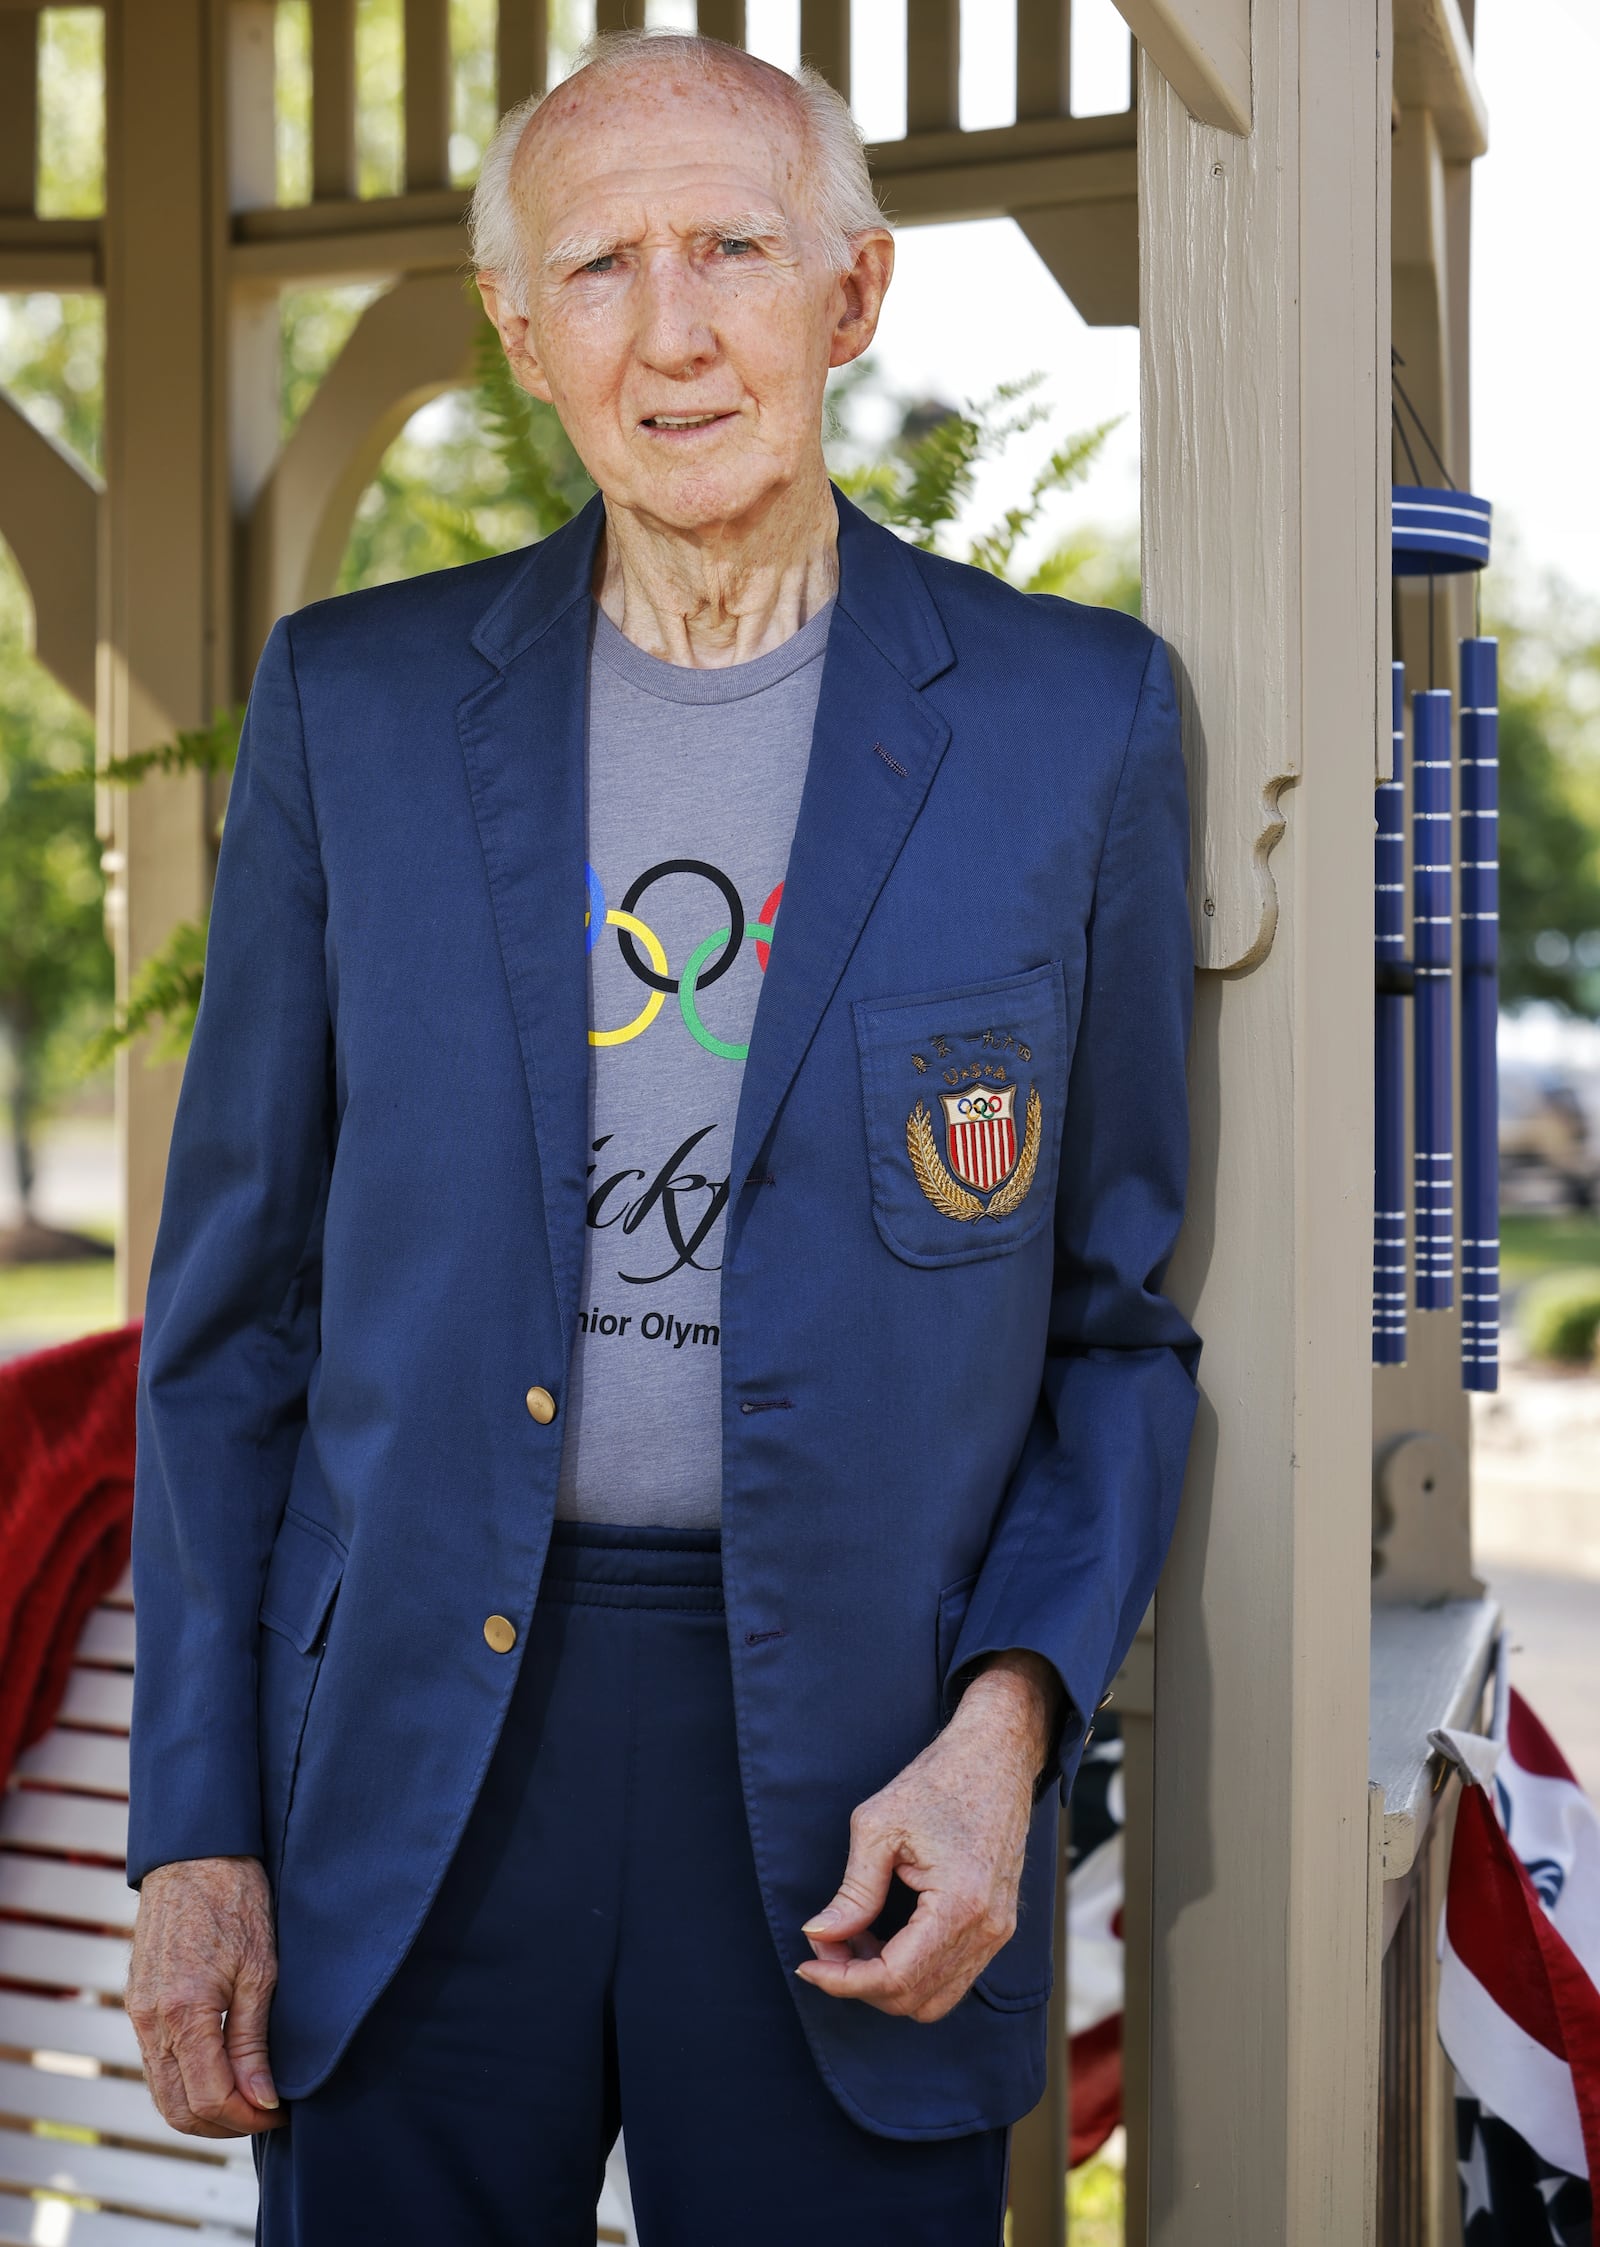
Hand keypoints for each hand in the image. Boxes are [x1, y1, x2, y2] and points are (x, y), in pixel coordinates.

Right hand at [126, 1856, 284, 2136]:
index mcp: (184, 2014)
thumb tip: (262, 2098)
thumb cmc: (235, 1900)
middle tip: (267, 2112)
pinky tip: (221, 2071)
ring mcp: (138, 2014)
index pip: (210, 2099)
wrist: (195, 1854)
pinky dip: (185, 2083)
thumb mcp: (260, 1969)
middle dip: (225, 2125)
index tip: (282, 2110)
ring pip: (163, 2093)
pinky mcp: (137, 2004)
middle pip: (178, 2110)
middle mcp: (152, 2021)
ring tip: (249, 2097)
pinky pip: (156, 2065)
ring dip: (203, 2109)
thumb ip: (254, 2040)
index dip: (249, 2117)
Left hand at [796, 1651, 1060, 2022]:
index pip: (895, 1978)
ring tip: (853, 1938)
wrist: (996, 1753)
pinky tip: (883, 1933)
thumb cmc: (939, 1780)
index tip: (809, 1964)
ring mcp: (998, 1930)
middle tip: (825, 1944)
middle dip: (860, 1982)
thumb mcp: (878, 1826)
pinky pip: (953, 1974)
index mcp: (959, 1905)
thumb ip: (853, 1892)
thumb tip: (819, 1936)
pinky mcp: (998, 1924)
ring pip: (936, 1998)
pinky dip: (912, 1969)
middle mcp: (987, 1929)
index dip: (844, 1980)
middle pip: (915, 2001)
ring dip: (886, 1981)